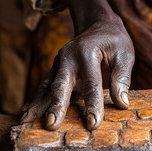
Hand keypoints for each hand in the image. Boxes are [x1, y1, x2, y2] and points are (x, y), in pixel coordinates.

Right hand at [21, 14, 133, 129]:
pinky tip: (26, 118)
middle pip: (61, 85)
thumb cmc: (114, 41)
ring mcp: (58, 65)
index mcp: (87, 52)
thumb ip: (122, 79)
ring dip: (37, 106)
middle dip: (56, 106)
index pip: (91, 83)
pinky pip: (43, 88)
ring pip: (46, 88)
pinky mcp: (54, 72)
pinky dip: (35, 102)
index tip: (93, 124)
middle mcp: (67, 58)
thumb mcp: (124, 55)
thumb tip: (122, 104)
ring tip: (27, 125)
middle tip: (52, 125)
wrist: (97, 25)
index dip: (92, 105)